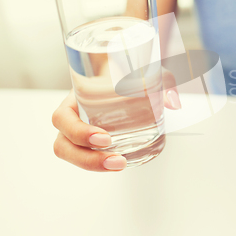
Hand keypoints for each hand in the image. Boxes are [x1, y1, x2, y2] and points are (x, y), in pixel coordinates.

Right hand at [52, 69, 179, 171]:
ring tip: (120, 164)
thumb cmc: (124, 72)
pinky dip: (101, 163)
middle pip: (64, 145)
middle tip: (116, 159)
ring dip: (93, 164)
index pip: (62, 118)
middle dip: (87, 158)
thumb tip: (173, 102)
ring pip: (73, 155)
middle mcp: (73, 117)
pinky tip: (123, 162)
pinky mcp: (90, 141)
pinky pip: (87, 156)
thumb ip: (162, 81)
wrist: (119, 72)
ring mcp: (79, 132)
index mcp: (75, 97)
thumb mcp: (144, 71)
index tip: (104, 137)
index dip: (78, 132)